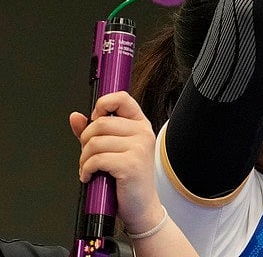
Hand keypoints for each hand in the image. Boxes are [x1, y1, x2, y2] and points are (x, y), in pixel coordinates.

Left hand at [70, 91, 162, 235]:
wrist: (141, 206)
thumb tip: (75, 117)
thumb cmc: (127, 179)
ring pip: (95, 142)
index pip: (122, 99)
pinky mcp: (131, 164)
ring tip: (89, 169)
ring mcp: (139, 148)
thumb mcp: (112, 150)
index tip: (94, 118)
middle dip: (85, 141)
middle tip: (88, 156)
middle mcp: (143, 133)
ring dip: (84, 159)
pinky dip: (86, 170)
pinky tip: (89, 176)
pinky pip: (96, 159)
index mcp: (140, 125)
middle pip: (101, 123)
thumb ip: (93, 132)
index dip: (103, 104)